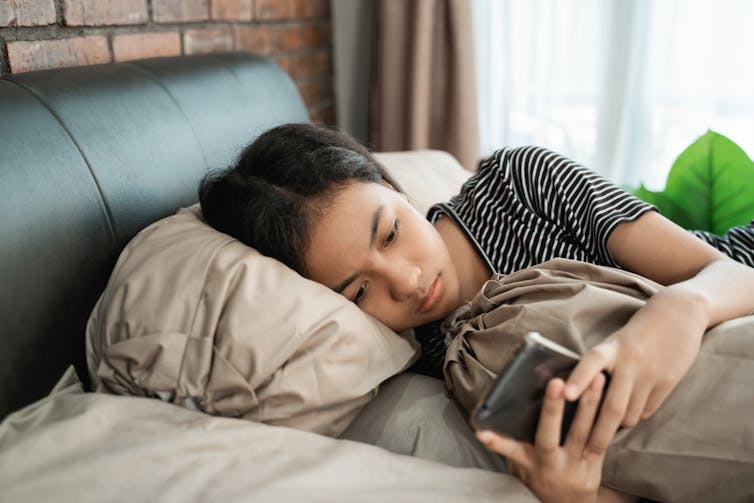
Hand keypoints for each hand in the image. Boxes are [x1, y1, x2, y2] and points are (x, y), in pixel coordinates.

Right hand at [476, 375, 606, 502]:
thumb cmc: (540, 479)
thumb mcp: (523, 467)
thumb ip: (514, 446)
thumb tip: (490, 421)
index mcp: (530, 464)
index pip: (511, 451)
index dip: (497, 442)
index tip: (482, 433)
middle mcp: (551, 466)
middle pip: (550, 435)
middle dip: (553, 408)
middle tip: (556, 383)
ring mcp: (575, 467)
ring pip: (583, 433)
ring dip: (590, 404)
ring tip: (596, 378)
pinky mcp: (596, 467)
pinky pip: (602, 440)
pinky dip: (606, 417)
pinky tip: (613, 396)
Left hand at [563, 288, 705, 457]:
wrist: (678, 314)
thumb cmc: (636, 331)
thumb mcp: (615, 341)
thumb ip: (601, 365)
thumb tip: (580, 394)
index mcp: (612, 347)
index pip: (591, 362)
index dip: (578, 378)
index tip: (565, 395)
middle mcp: (629, 362)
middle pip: (612, 407)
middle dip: (598, 435)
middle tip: (587, 454)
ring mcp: (650, 374)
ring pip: (629, 414)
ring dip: (617, 427)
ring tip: (604, 435)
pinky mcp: (668, 383)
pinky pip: (646, 410)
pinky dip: (636, 416)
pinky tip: (630, 414)